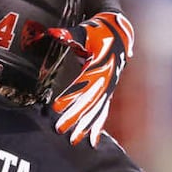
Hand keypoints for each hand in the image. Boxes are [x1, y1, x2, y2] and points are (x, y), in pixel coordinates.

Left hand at [46, 12, 134, 146]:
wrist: (118, 32)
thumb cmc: (97, 31)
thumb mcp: (84, 31)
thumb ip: (69, 34)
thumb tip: (54, 32)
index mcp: (99, 66)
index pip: (83, 85)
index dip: (70, 96)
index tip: (56, 107)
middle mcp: (106, 80)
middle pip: (89, 102)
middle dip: (75, 116)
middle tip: (59, 129)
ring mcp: (108, 86)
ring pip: (97, 110)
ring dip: (85, 126)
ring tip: (74, 141)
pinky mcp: (107, 90)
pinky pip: (103, 110)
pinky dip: (98, 125)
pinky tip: (93, 140)